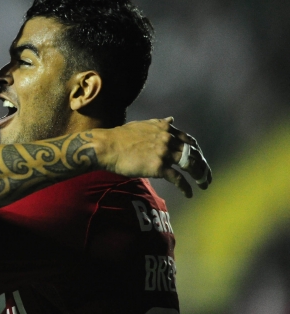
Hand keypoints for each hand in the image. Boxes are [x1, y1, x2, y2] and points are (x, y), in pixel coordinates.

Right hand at [95, 117, 210, 197]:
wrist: (107, 147)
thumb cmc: (121, 136)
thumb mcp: (143, 125)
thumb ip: (159, 124)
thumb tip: (172, 119)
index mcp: (166, 129)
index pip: (191, 142)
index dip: (198, 152)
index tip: (200, 161)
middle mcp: (168, 139)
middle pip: (194, 154)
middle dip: (204, 166)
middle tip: (207, 177)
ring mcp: (164, 153)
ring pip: (191, 166)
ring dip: (200, 177)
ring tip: (203, 185)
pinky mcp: (159, 167)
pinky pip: (178, 179)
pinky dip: (186, 188)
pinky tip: (189, 194)